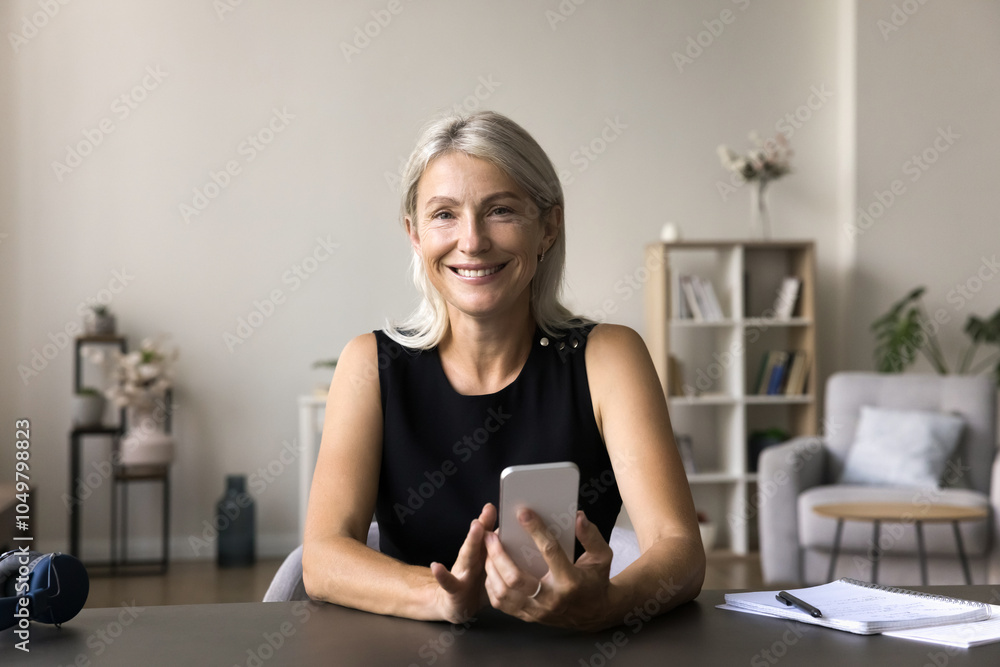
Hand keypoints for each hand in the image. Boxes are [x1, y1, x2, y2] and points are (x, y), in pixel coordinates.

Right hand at [429, 503, 495, 623]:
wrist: (455, 604)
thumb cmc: (477, 582)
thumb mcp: (489, 564)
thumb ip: (500, 549)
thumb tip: (518, 533)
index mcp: (483, 554)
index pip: (488, 535)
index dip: (492, 520)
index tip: (497, 505)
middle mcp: (471, 559)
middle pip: (479, 540)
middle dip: (485, 524)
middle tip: (489, 510)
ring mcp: (462, 571)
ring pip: (467, 556)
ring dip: (471, 541)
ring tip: (476, 527)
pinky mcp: (454, 588)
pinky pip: (449, 582)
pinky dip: (442, 575)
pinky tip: (436, 567)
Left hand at [483, 509, 613, 629]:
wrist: (595, 614)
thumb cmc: (596, 581)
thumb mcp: (602, 557)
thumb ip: (591, 536)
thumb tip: (578, 517)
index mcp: (570, 581)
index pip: (550, 552)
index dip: (535, 530)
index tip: (523, 513)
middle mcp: (551, 598)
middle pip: (515, 577)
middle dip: (498, 554)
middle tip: (490, 535)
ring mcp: (537, 611)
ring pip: (504, 592)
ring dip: (491, 568)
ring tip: (487, 549)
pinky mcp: (528, 617)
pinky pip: (502, 603)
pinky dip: (492, 585)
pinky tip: (490, 568)